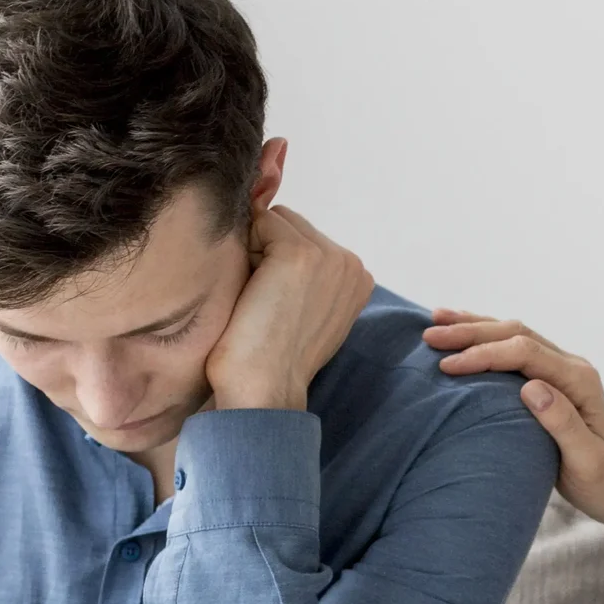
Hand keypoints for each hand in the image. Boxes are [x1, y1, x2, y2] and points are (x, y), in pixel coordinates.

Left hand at [206, 206, 374, 410]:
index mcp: (358, 278)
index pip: (306, 237)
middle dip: (268, 251)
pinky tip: (252, 292)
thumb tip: (267, 213)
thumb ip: (307, 272)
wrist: (265, 389)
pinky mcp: (299, 254)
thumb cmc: (273, 357)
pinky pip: (259, 223)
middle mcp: (352, 263)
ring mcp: (329, 257)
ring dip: (256, 251)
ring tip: (260, 298)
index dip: (279, 263)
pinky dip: (246, 252)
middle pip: (290, 223)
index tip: (280, 305)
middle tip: (267, 303)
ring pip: (274, 220)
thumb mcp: (306, 308)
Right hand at [421, 311, 603, 528]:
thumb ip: (563, 424)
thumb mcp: (587, 461)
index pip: (525, 353)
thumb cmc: (603, 480)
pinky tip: (461, 332)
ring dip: (474, 326)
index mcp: (579, 380)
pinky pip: (514, 347)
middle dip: (470, 333)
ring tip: (435, 320)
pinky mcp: (548, 378)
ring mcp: (560, 368)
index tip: (448, 366)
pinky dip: (484, 337)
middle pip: (516, 334)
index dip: (485, 355)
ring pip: (512, 333)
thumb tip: (531, 387)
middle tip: (429, 338)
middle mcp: (570, 366)